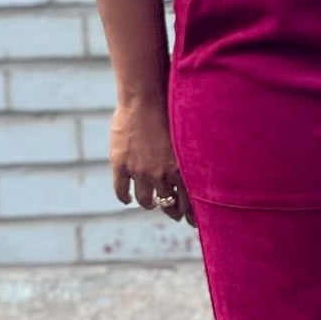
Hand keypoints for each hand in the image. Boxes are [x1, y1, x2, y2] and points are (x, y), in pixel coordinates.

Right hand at [109, 99, 195, 225]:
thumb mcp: (187, 138)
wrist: (145, 98)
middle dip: (172, 211)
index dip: (190, 215)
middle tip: (174, 215)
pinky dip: (125, 197)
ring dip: (149, 204)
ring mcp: (140, 171)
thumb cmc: (170, 111)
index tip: (191, 222)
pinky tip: (127, 199)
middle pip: (167, 203)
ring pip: (145, 200)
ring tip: (151, 203)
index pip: (188, 202)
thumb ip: (190, 157)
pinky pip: (122, 190)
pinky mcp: (121, 165)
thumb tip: (199, 168)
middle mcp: (162, 174)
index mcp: (182, 169)